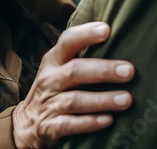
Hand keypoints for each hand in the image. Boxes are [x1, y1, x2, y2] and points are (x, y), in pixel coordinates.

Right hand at [12, 22, 133, 148]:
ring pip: (75, 100)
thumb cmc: (54, 91)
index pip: (67, 41)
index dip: (86, 34)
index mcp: (53, 61)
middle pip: (75, 71)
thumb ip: (81, 57)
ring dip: (102, 99)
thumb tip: (122, 41)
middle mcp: (49, 79)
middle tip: (129, 71)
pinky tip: (108, 120)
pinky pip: (70, 125)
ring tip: (127, 99)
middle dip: (103, 70)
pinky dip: (89, 123)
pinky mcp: (49, 127)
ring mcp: (48, 104)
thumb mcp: (59, 70)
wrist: (26, 125)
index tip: (107, 29)